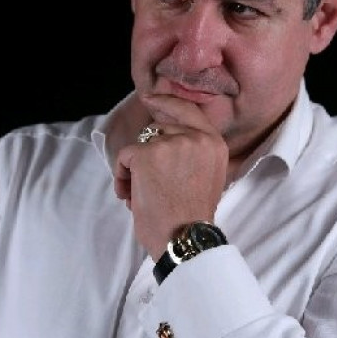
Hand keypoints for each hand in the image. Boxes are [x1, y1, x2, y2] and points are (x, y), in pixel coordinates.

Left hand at [114, 94, 228, 258]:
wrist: (184, 238)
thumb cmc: (192, 216)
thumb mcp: (208, 176)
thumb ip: (194, 152)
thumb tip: (163, 137)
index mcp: (214, 143)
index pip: (189, 110)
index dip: (167, 102)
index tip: (149, 99)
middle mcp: (196, 137)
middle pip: (159, 129)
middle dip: (148, 153)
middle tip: (149, 183)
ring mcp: (171, 144)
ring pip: (140, 144)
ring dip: (134, 168)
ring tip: (139, 194)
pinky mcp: (147, 155)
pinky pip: (124, 157)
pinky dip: (122, 176)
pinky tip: (130, 196)